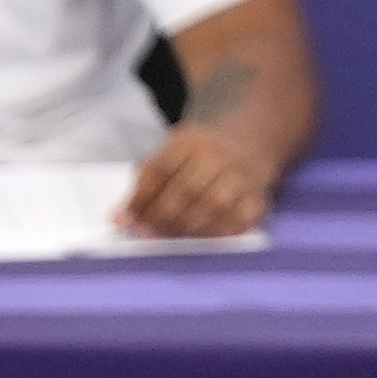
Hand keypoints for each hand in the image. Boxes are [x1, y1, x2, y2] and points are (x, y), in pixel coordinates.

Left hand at [114, 129, 278, 240]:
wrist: (248, 140)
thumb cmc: (197, 155)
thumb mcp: (170, 154)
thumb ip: (143, 184)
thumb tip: (117, 219)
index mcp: (191, 139)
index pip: (160, 170)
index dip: (141, 199)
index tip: (127, 219)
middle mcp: (220, 153)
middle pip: (186, 189)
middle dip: (161, 217)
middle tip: (145, 234)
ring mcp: (242, 174)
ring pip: (212, 206)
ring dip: (185, 228)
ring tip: (168, 237)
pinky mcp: (258, 196)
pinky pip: (238, 220)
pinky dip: (216, 233)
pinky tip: (199, 238)